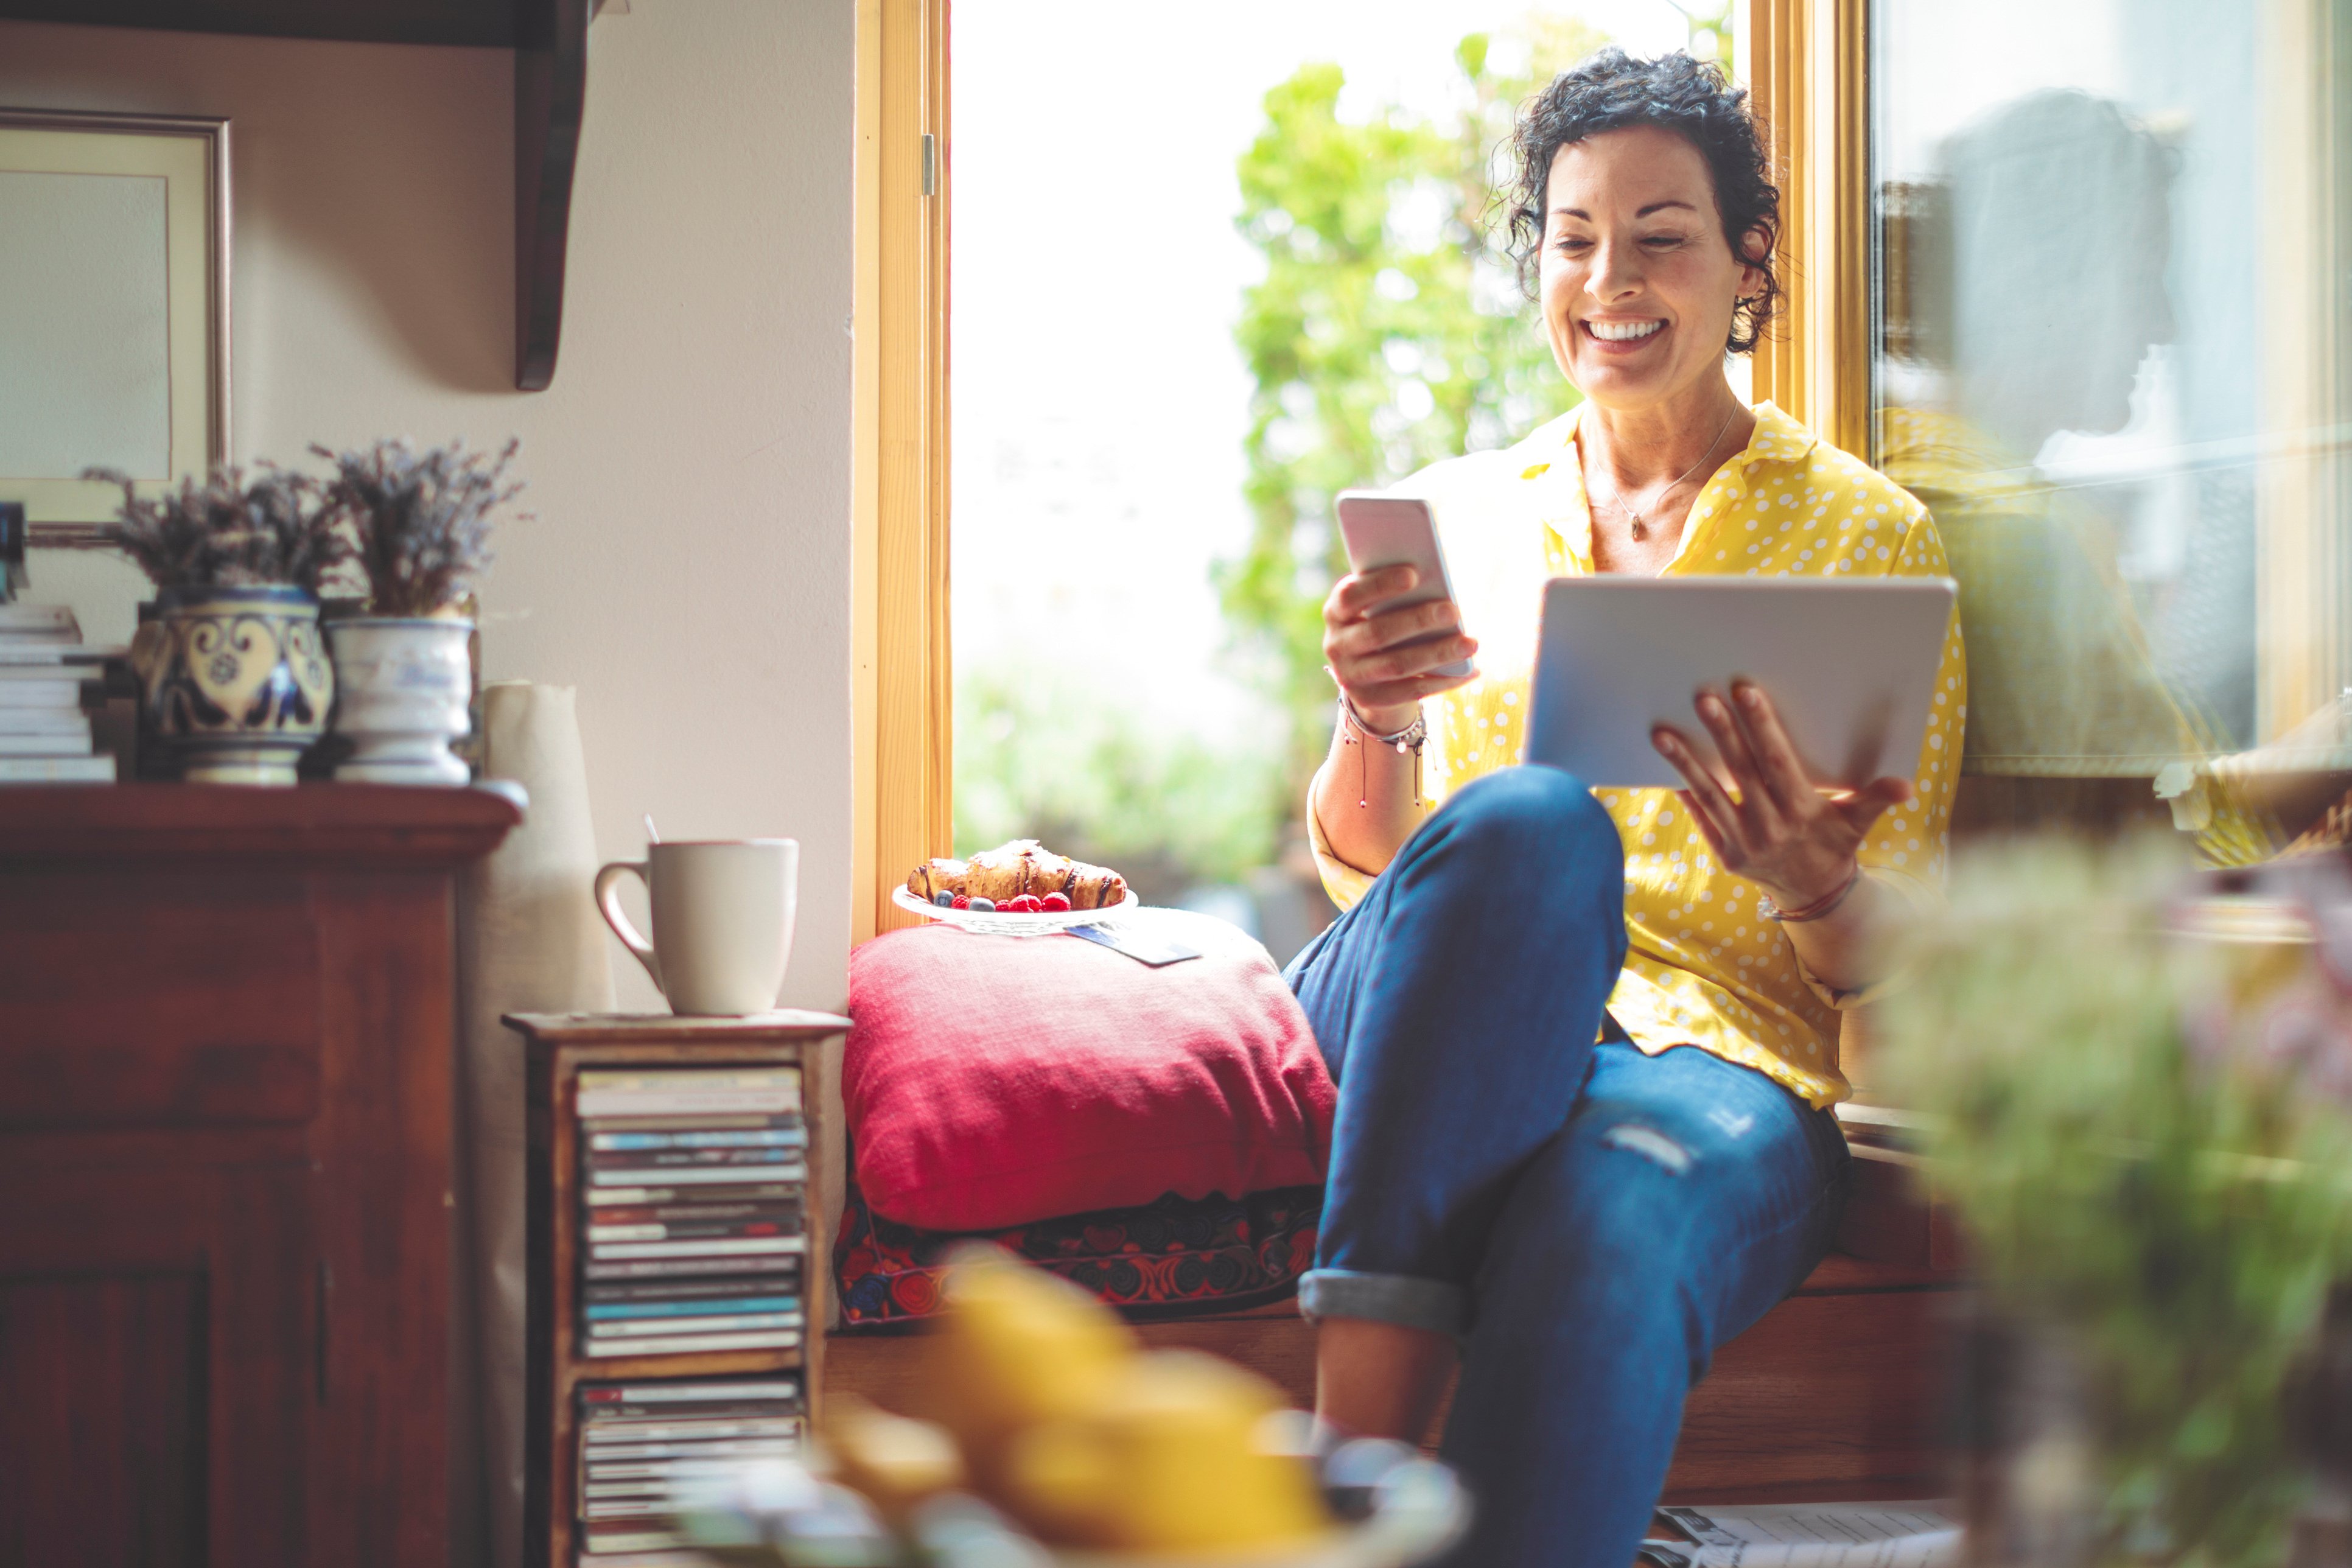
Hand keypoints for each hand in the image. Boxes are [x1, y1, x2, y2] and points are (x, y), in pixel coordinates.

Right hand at [1322, 566, 1478, 731]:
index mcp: (1336, 612)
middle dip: (1417, 621)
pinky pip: (1410, 691)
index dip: (1379, 585)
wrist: (1367, 670)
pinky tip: (1470, 672)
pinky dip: (1443, 681)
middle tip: (1453, 611)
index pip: (1350, 596)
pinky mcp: (1370, 699)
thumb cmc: (1384, 620)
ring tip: (1471, 644)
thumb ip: (1397, 594)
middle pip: (1377, 632)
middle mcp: (1336, 645)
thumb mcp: (1380, 605)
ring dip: (1437, 654)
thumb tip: (1438, 585)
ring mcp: (1350, 676)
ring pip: (1397, 665)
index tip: (1413, 575)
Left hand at [1651, 680, 1909, 909]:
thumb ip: (1876, 800)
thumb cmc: (1835, 846)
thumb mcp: (1858, 823)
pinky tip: (1666, 769)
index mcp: (1801, 811)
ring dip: (1685, 763)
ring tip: (1662, 735)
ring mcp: (1743, 842)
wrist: (1814, 894)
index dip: (1761, 727)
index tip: (1745, 692)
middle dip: (1722, 733)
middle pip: (1741, 772)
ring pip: (1710, 795)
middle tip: (1702, 698)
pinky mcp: (1724, 854)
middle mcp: (1769, 826)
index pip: (1777, 761)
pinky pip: (1700, 819)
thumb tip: (1906, 786)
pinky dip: (1683, 795)